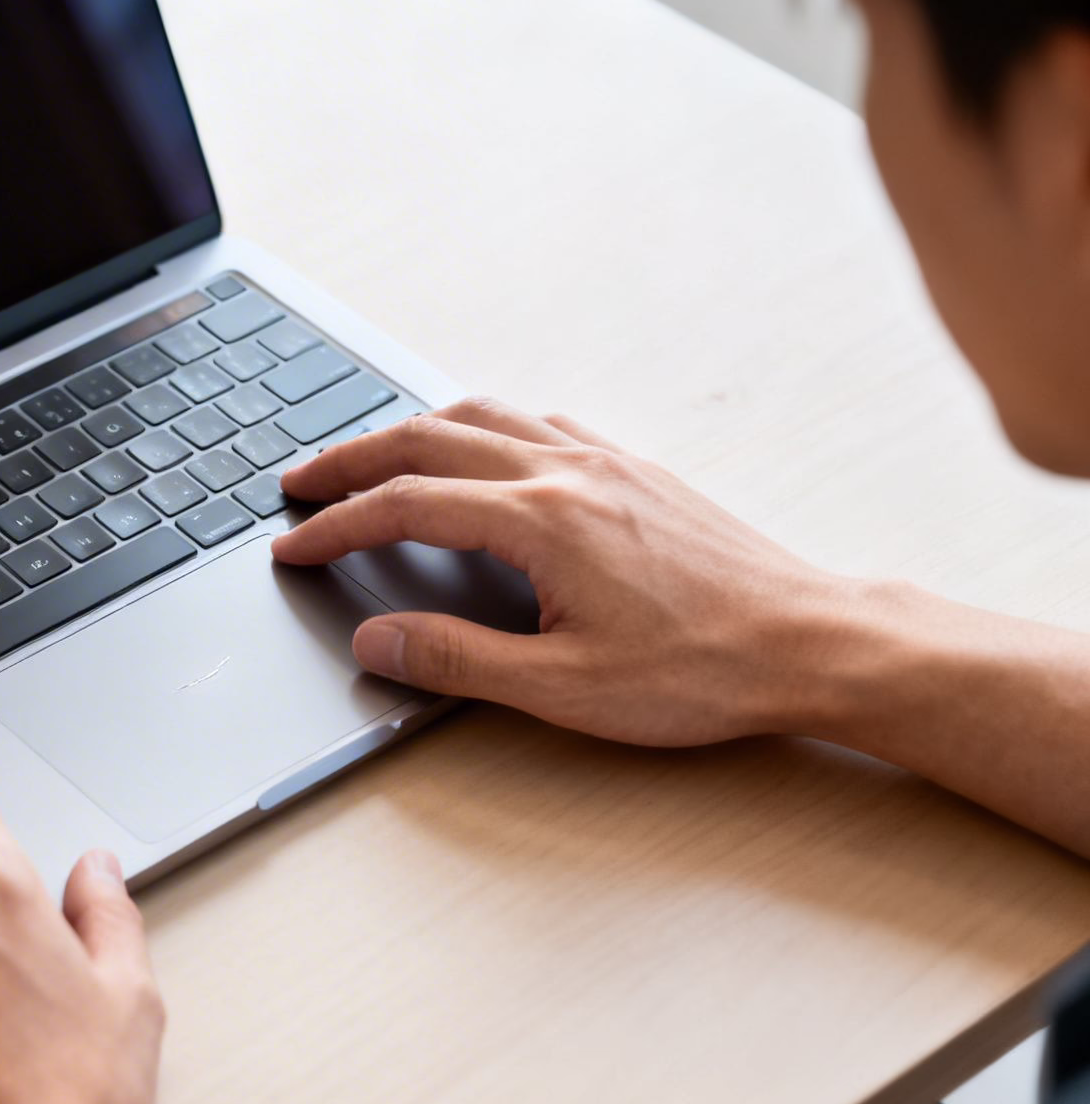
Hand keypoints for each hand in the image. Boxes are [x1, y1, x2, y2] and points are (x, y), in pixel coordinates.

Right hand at [272, 398, 865, 746]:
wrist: (811, 641)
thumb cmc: (700, 671)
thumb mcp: (564, 688)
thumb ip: (456, 659)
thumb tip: (375, 639)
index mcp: (540, 520)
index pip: (406, 507)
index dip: (336, 527)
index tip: (293, 548)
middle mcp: (567, 471)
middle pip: (428, 439)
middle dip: (351, 459)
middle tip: (299, 483)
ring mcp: (605, 460)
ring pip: (482, 415)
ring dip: (410, 430)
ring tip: (368, 456)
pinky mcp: (635, 470)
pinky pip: (536, 422)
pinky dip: (480, 426)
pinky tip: (478, 452)